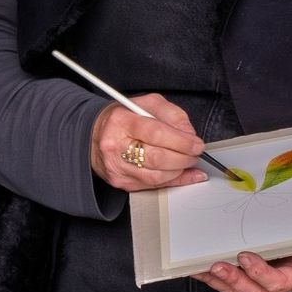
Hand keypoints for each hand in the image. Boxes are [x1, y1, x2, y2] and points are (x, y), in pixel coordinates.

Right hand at [90, 94, 208, 191]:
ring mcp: (117, 167)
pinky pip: (153, 186)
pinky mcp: (121, 182)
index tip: (196, 143)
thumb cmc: (124, 118)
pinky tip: (183, 174)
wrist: (94, 134)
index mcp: (121, 121)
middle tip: (195, 153)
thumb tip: (190, 135)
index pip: (156, 133)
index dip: (181, 141)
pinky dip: (173, 181)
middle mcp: (115, 145)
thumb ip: (173, 115)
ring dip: (179, 171)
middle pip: (157, 158)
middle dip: (184, 158)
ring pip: (156, 177)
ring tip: (188, 161)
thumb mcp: (148, 105)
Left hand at [192, 246, 291, 291]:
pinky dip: (209, 277)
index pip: (276, 282)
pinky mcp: (241, 279)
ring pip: (235, 290)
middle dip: (234, 280)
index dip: (260, 273)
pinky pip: (223, 284)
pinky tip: (196, 268)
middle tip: (220, 265)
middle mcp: (272, 284)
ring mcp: (255, 283)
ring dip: (218, 281)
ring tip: (205, 267)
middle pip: (252, 291)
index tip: (246, 257)